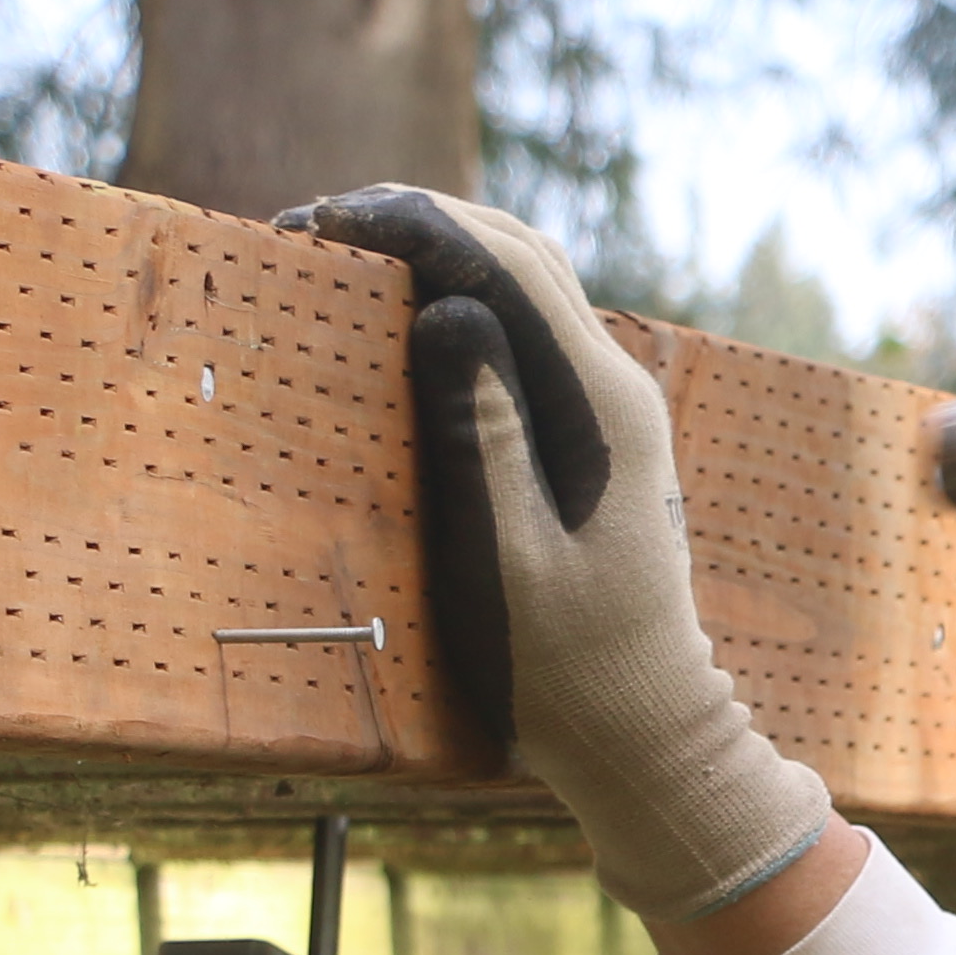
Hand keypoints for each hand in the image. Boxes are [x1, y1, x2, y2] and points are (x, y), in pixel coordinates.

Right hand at [278, 182, 839, 926]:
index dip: (409, 224)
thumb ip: (483, 438)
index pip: (504, 264)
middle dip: (417, 219)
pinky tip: (401, 310)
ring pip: (525, 283)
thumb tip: (452, 312)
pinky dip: (461, 297)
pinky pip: (526, 333)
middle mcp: (617, 386)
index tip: (316, 221)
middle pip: (519, 251)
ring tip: (342, 249)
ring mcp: (610, 407)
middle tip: (310, 223)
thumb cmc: (567, 670)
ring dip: (439, 250)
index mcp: (601, 404)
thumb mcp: (508, 564)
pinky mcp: (592, 435)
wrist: (646, 735)